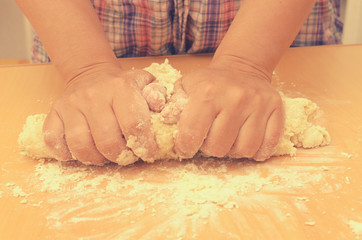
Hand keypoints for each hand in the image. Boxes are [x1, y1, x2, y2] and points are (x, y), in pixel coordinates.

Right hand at [42, 67, 157, 164]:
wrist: (91, 73)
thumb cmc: (122, 86)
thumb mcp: (145, 83)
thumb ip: (158, 96)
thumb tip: (164, 112)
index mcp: (121, 88)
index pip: (134, 125)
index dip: (143, 146)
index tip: (148, 153)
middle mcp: (94, 95)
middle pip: (107, 141)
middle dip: (121, 156)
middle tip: (126, 156)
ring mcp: (71, 104)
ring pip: (81, 146)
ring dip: (97, 159)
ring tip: (106, 156)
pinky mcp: (54, 113)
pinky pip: (54, 141)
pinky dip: (66, 153)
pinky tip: (79, 153)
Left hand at [174, 59, 284, 160]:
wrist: (242, 67)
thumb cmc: (210, 82)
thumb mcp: (185, 86)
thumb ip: (173, 105)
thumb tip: (164, 124)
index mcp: (208, 92)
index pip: (192, 134)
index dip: (185, 147)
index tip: (186, 147)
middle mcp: (235, 98)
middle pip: (219, 147)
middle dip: (210, 148)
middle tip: (210, 139)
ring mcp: (259, 103)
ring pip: (244, 150)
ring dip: (233, 150)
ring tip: (228, 139)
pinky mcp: (276, 109)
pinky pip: (268, 145)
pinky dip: (256, 150)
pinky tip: (246, 140)